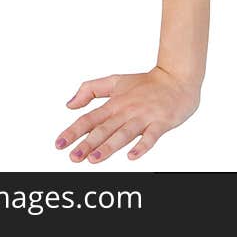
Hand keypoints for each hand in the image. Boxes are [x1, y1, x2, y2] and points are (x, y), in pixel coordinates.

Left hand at [55, 66, 200, 163]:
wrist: (178, 76)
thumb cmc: (147, 83)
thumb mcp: (116, 80)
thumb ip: (91, 90)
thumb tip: (69, 104)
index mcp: (115, 103)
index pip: (90, 118)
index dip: (74, 131)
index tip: (59, 144)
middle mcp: (127, 111)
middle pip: (105, 128)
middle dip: (88, 143)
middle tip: (73, 157)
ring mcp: (144, 117)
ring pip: (124, 133)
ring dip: (109, 146)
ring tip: (94, 159)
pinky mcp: (161, 122)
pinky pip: (151, 136)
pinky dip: (142, 146)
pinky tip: (132, 156)